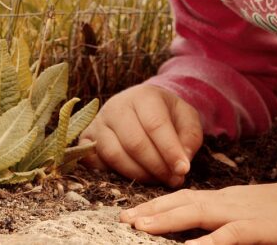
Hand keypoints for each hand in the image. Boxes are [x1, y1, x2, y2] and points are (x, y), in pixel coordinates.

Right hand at [78, 84, 202, 186]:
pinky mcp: (87, 138)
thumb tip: (182, 163)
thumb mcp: (187, 118)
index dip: (170, 151)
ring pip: (114, 155)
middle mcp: (116, 106)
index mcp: (143, 95)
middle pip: (134, 143)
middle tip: (173, 180)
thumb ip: (190, 138)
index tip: (183, 170)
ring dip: (138, 174)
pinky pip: (93, 161)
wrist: (143, 105)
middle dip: (156, 166)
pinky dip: (111, 174)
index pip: (155, 125)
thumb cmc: (167, 114)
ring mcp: (98, 122)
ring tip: (157, 179)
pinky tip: (131, 177)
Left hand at [120, 182, 276, 244]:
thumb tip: (206, 233)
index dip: (159, 204)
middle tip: (124, 219)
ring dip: (166, 220)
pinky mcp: (257, 228)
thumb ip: (231, 220)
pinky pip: (226, 236)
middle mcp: (229, 201)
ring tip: (140, 228)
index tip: (135, 213)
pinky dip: (204, 244)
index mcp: (228, 199)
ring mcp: (242, 213)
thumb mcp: (256, 214)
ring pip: (196, 213)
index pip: (186, 197)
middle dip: (151, 211)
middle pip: (182, 202)